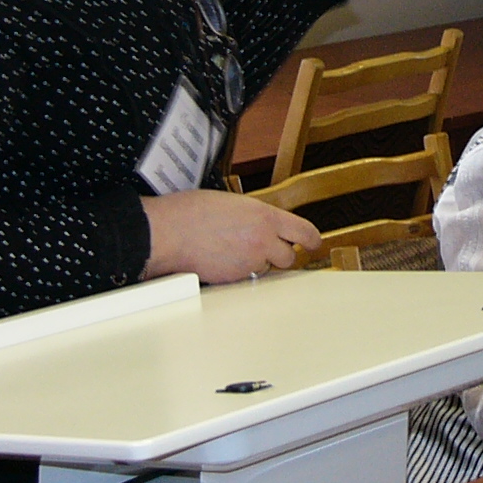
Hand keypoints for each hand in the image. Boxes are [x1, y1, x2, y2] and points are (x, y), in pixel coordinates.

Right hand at [141, 190, 320, 282]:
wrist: (170, 232)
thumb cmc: (192, 212)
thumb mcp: (233, 203)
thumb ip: (254, 215)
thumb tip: (261, 224)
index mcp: (265, 216)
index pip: (303, 231)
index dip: (311, 239)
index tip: (312, 242)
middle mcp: (263, 241)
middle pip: (289, 257)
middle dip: (280, 254)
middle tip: (266, 248)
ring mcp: (249, 262)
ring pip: (265, 268)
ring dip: (256, 263)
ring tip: (233, 250)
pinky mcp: (235, 279)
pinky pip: (245, 278)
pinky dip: (238, 272)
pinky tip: (223, 259)